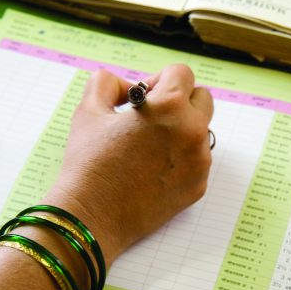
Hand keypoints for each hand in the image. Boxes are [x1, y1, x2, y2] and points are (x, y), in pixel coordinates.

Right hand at [43, 64, 213, 263]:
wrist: (92, 216)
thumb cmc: (88, 162)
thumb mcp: (89, 109)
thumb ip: (108, 82)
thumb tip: (129, 87)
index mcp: (170, 107)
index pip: (182, 73)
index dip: (159, 79)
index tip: (143, 97)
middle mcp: (193, 131)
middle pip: (202, 98)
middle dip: (179, 100)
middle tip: (151, 118)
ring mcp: (199, 162)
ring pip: (200, 131)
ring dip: (180, 130)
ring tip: (148, 147)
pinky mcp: (198, 186)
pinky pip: (197, 161)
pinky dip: (180, 159)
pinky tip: (151, 170)